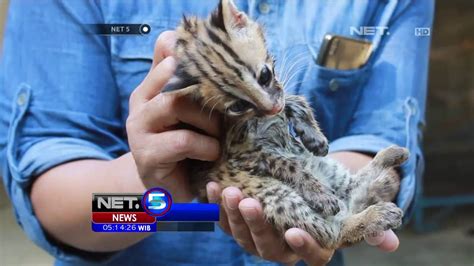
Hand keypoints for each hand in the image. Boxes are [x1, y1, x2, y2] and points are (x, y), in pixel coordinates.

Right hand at [126, 31, 220, 200]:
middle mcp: (141, 101)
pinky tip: (212, 153)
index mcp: (152, 86)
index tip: (219, 63)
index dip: (190, 48)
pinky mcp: (146, 155)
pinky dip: (206, 146)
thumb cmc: (186, 147)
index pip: (165, 48)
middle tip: (228, 106)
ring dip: (208, 121)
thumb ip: (202, 89)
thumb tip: (229, 62)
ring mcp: (139, 127)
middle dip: (208, 90)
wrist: (166, 189)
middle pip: (173, 73)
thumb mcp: (195, 114)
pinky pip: (183, 140)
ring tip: (218, 135)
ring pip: (176, 104)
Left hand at [207, 183, 399, 264]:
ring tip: (229, 190)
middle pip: (268, 247)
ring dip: (233, 215)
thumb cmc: (330, 198)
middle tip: (249, 202)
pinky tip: (214, 185)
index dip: (303, 247)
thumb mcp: (353, 207)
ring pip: (243, 236)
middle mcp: (283, 248)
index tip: (294, 231)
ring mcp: (259, 238)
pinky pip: (225, 221)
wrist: (304, 186)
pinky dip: (217, 206)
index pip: (312, 256)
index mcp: (313, 247)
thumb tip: (392, 243)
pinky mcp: (239, 224)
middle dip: (257, 226)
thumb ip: (370, 224)